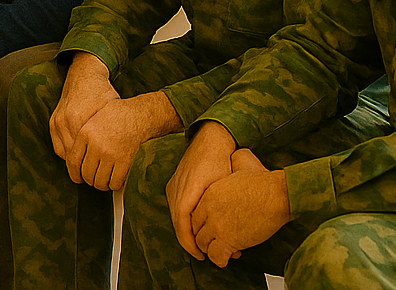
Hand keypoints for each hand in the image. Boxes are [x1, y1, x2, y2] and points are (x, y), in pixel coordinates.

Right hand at [50, 53, 116, 170]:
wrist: (84, 76)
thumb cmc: (102, 94)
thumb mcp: (112, 111)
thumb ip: (113, 132)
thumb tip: (124, 154)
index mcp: (80, 118)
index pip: (85, 151)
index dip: (94, 165)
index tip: (103, 174)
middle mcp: (65, 120)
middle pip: (73, 155)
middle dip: (84, 167)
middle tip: (95, 179)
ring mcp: (57, 121)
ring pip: (64, 152)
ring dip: (75, 163)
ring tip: (87, 172)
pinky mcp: (53, 121)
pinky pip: (58, 146)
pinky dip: (67, 154)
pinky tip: (78, 159)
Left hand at [51, 55, 180, 190]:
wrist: (139, 115)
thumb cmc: (117, 116)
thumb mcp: (93, 119)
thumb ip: (82, 137)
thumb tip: (73, 158)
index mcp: (85, 133)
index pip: (73, 161)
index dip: (75, 174)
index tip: (78, 178)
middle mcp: (95, 145)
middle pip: (86, 174)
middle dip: (90, 180)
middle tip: (95, 178)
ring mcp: (110, 154)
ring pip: (99, 182)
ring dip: (102, 184)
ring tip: (105, 180)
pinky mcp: (125, 161)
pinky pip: (115, 182)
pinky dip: (115, 185)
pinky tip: (117, 179)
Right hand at [167, 122, 236, 260]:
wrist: (210, 138)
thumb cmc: (220, 159)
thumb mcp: (222, 186)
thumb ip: (216, 209)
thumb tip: (219, 233)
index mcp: (186, 193)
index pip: (182, 227)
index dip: (191, 245)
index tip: (202, 256)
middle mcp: (175, 190)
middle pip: (178, 224)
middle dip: (190, 242)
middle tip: (206, 254)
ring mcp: (173, 186)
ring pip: (177, 217)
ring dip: (187, 231)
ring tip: (204, 241)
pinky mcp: (175, 184)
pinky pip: (177, 208)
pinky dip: (185, 220)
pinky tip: (198, 224)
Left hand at [191, 149, 289, 266]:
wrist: (278, 194)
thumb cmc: (265, 181)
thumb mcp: (244, 161)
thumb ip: (235, 160)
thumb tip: (238, 154)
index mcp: (209, 193)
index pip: (195, 213)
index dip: (202, 223)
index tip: (210, 228)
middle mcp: (208, 208)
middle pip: (196, 230)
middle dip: (204, 237)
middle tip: (215, 242)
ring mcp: (216, 225)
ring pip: (203, 244)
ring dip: (212, 249)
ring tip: (221, 252)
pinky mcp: (228, 240)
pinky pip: (216, 255)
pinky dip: (220, 259)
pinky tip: (228, 257)